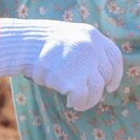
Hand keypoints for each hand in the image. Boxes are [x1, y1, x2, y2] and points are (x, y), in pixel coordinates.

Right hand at [0, 19, 123, 110]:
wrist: (24, 44)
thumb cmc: (43, 43)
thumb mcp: (71, 36)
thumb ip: (86, 49)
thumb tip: (99, 74)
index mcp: (93, 35)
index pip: (115, 57)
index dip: (115, 74)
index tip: (111, 86)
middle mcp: (92, 48)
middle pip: (106, 74)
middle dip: (98, 87)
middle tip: (86, 93)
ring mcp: (84, 64)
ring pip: (97, 89)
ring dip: (89, 100)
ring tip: (78, 102)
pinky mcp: (73, 81)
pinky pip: (84, 98)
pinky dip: (80, 104)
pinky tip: (72, 104)